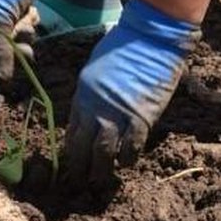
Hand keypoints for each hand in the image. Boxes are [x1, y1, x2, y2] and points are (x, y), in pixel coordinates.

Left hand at [63, 0, 199, 185]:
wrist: (150, 38)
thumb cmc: (123, 46)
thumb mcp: (95, 69)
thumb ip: (90, 95)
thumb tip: (88, 115)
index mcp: (83, 95)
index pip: (71, 131)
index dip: (71, 151)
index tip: (71, 162)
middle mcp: (96, 108)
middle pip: (82, 146)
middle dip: (79, 167)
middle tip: (80, 182)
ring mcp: (118, 114)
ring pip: (104, 152)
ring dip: (101, 170)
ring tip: (99, 181)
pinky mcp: (141, 117)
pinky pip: (131, 146)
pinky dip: (127, 158)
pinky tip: (126, 164)